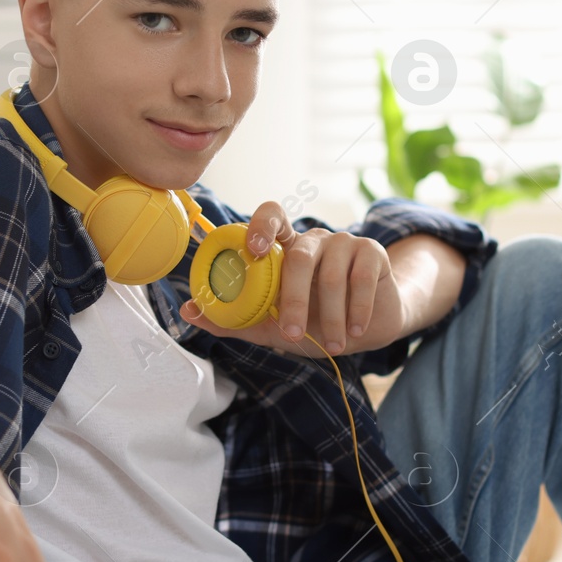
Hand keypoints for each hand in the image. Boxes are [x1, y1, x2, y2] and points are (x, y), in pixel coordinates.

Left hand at [179, 200, 405, 357]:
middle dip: (294, 300)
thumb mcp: (272, 327)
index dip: (261, 224)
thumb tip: (189, 309)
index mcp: (286, 250)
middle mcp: (313, 241)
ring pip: (331, 274)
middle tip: (291, 335)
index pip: (272, 216)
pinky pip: (360, 278)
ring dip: (331, 316)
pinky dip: (357, 309)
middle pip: (300, 257)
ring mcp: (344, 242)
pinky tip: (356, 328)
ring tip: (334, 344)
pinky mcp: (372, 252)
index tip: (253, 248)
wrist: (368, 329)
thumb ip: (234, 319)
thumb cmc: (316, 324)